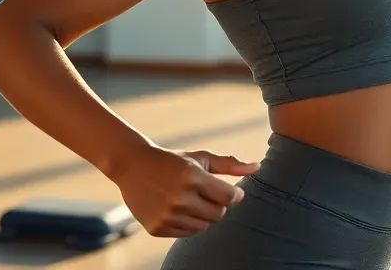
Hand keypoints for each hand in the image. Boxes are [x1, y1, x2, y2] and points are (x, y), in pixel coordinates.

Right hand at [106, 144, 259, 237]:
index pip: (228, 197)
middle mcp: (179, 198)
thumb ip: (230, 164)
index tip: (231, 192)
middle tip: (207, 194)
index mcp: (191, 177)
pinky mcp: (157, 228)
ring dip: (204, 215)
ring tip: (192, 199)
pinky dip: (189, 223)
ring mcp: (167, 215)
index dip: (234, 195)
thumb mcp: (200, 158)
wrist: (132, 166)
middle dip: (218, 205)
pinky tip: (180, 208)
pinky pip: (187, 233)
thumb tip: (257, 167)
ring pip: (204, 226)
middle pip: (218, 214)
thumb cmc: (173, 160)